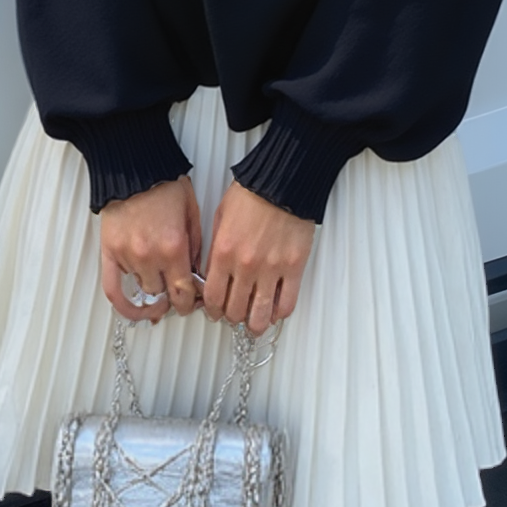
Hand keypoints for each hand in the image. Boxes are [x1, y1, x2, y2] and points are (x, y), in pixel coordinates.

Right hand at [100, 177, 203, 322]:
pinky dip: (124, 306)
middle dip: (174, 296)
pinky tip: (134, 312)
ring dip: (154, 289)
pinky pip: (113, 290)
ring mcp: (128, 256)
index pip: (184, 292)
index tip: (193, 302)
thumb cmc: (164, 185)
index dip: (191, 302)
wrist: (134, 167)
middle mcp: (150, 256)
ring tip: (159, 282)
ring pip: (144, 290)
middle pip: (164, 294)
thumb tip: (197, 275)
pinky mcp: (110, 252)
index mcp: (174, 247)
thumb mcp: (192, 214)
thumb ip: (196, 248)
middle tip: (178, 293)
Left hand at [200, 181, 314, 332]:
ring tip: (253, 324)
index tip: (215, 311)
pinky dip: (279, 313)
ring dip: (254, 325)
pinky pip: (287, 302)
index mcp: (223, 253)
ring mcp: (271, 268)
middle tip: (234, 316)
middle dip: (232, 317)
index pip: (213, 297)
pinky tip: (274, 312)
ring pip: (260, 314)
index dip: (212, 310)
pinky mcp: (294, 267)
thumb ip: (215, 249)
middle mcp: (246, 265)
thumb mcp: (219, 217)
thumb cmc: (251, 193)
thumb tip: (213, 274)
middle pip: (235, 310)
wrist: (282, 181)